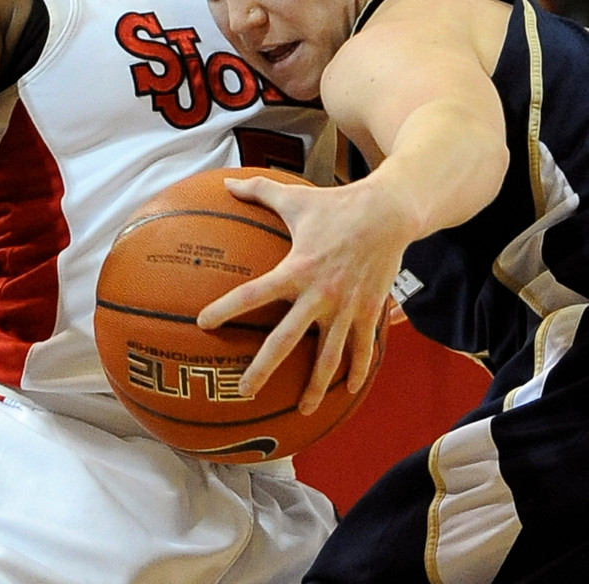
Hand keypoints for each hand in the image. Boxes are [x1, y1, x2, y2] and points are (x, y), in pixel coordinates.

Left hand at [196, 174, 402, 414]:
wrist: (389, 212)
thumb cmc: (337, 204)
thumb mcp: (295, 198)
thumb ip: (258, 191)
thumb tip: (225, 181)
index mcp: (296, 269)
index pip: (253, 293)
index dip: (226, 308)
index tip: (202, 324)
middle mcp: (319, 294)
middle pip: (286, 339)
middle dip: (263, 368)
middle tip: (243, 391)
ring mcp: (347, 307)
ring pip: (329, 356)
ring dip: (315, 385)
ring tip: (302, 411)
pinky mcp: (370, 311)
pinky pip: (363, 349)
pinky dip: (357, 371)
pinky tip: (348, 391)